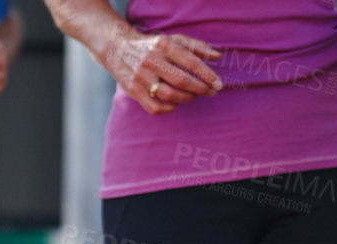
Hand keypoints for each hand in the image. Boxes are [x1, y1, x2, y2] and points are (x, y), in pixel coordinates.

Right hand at [102, 29, 221, 114]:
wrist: (118, 49)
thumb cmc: (152, 46)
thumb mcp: (173, 40)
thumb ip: (196, 47)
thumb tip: (217, 56)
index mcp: (165, 46)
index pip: (191, 62)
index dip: (207, 75)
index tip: (218, 84)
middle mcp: (152, 61)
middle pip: (182, 80)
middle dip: (200, 89)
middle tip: (210, 92)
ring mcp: (141, 77)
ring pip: (169, 95)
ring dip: (185, 98)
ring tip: (192, 96)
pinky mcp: (133, 91)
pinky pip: (154, 107)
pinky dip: (168, 109)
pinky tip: (174, 104)